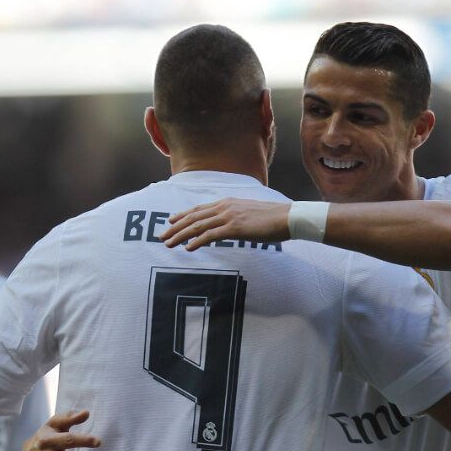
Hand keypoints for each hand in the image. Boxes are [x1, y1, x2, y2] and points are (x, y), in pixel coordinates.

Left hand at [161, 198, 290, 250]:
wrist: (288, 217)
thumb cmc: (273, 218)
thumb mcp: (250, 214)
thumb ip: (237, 217)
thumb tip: (231, 226)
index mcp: (228, 202)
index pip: (200, 209)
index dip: (183, 215)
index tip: (170, 221)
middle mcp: (225, 207)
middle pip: (194, 216)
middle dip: (175, 226)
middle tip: (162, 236)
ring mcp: (229, 216)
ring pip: (197, 225)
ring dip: (180, 235)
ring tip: (168, 243)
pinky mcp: (235, 228)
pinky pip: (210, 235)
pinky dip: (196, 241)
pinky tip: (188, 248)